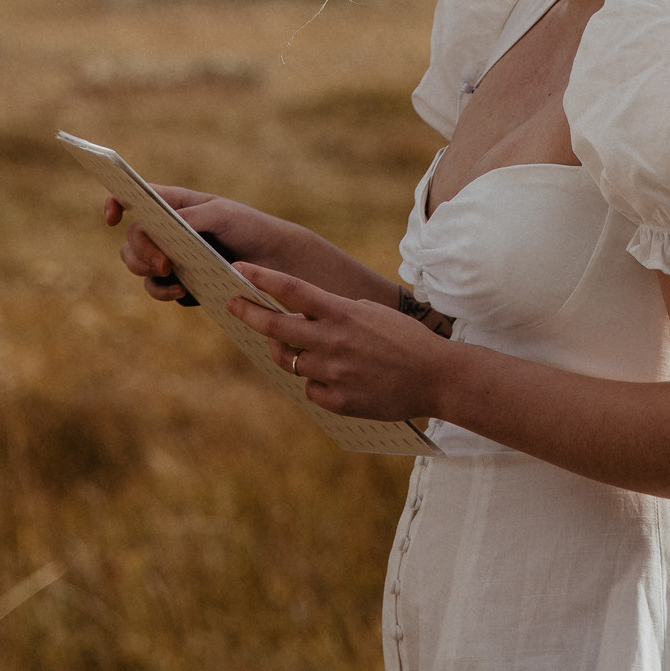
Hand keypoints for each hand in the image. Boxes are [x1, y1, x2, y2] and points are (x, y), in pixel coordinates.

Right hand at [102, 186, 298, 303]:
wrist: (275, 261)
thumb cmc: (249, 227)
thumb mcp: (224, 214)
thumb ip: (192, 216)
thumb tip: (164, 228)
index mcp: (175, 204)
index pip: (135, 198)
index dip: (116, 203)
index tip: (113, 218)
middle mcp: (168, 231)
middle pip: (131, 240)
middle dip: (140, 251)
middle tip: (164, 263)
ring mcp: (171, 258)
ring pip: (137, 267)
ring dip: (147, 273)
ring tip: (172, 277)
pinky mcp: (181, 283)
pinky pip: (159, 290)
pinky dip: (165, 292)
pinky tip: (182, 292)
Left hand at [227, 265, 451, 421]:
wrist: (436, 376)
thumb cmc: (404, 339)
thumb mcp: (369, 312)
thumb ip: (333, 313)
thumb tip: (298, 318)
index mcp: (342, 313)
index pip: (292, 290)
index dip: (261, 278)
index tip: (239, 269)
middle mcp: (333, 341)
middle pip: (276, 327)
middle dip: (249, 313)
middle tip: (233, 305)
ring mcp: (334, 373)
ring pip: (291, 362)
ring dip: (292, 354)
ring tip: (308, 350)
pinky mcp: (340, 401)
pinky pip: (310, 390)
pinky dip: (316, 383)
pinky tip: (337, 378)